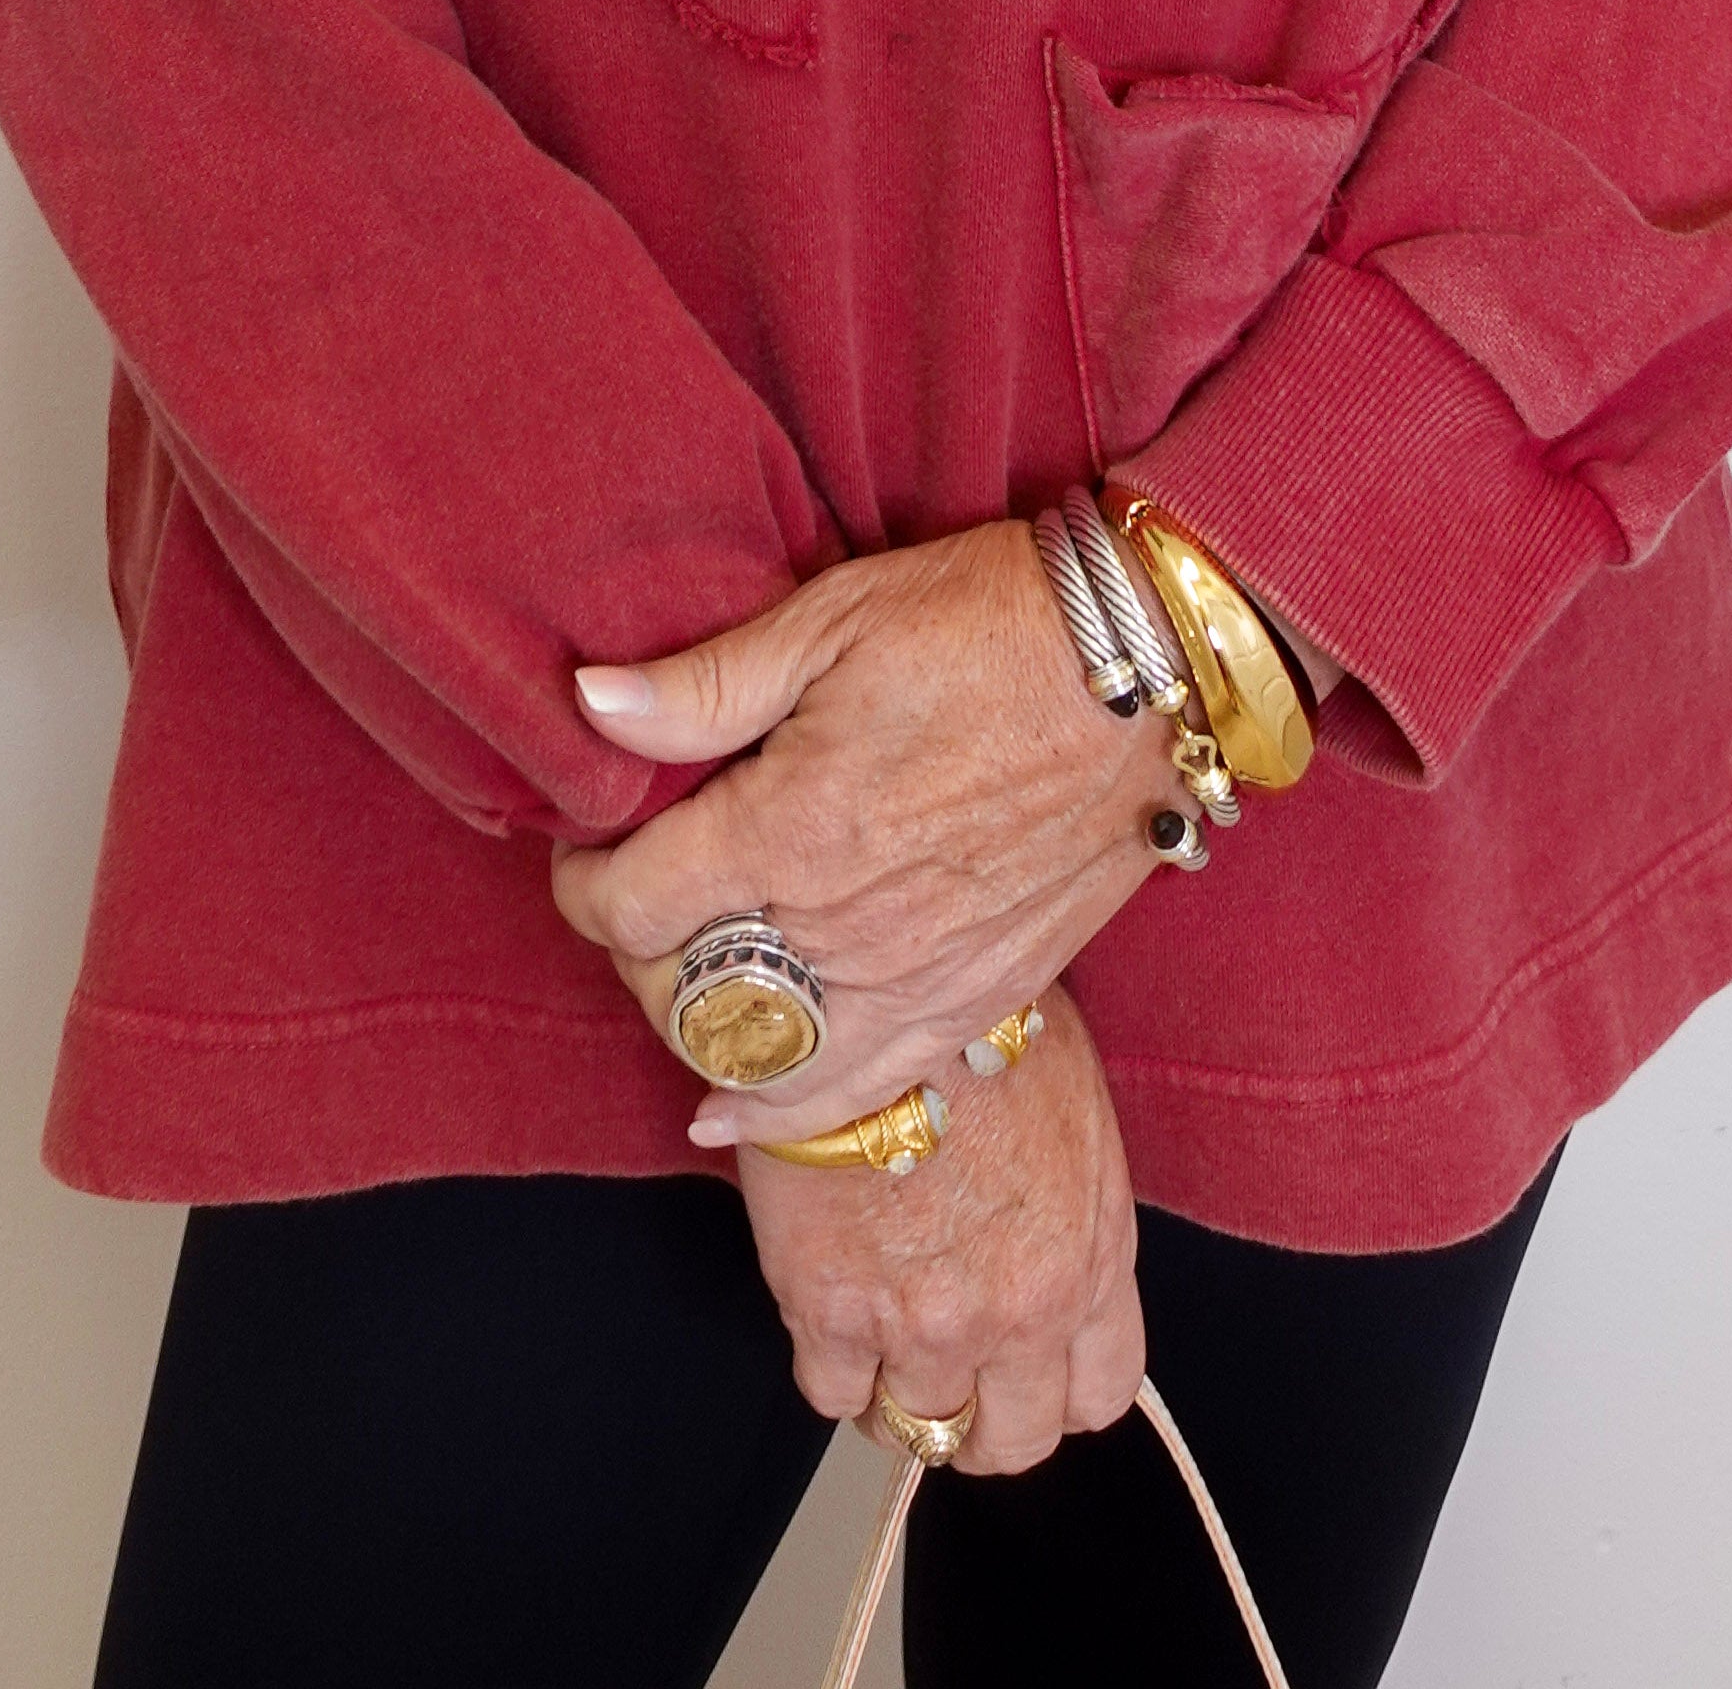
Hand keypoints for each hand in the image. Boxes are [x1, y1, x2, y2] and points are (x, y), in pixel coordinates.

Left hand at [548, 519, 1180, 1144]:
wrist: (1147, 664)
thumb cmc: (986, 620)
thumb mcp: (830, 618)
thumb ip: (704, 685)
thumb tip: (589, 705)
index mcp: (793, 827)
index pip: (634, 906)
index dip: (584, 884)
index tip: (583, 854)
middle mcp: (847, 927)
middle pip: (685, 994)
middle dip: (635, 958)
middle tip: (633, 905)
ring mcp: (917, 978)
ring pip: (764, 1063)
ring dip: (702, 1035)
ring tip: (680, 991)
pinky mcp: (979, 997)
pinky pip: (864, 1091)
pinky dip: (788, 1113)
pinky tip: (738, 1112)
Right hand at [734, 985, 1141, 1473]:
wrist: (874, 990)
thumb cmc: (975, 1028)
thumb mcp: (1075, 1120)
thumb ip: (1076, 1215)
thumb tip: (1051, 1249)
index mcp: (1092, 1261)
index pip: (1099, 1396)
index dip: (1054, 1394)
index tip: (1023, 1375)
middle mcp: (1021, 1311)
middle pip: (1010, 1441)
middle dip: (979, 1420)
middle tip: (947, 1379)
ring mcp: (927, 1321)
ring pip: (917, 1429)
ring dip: (897, 1398)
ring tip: (880, 1342)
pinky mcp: (834, 1308)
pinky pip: (832, 1393)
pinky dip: (832, 1368)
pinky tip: (829, 1314)